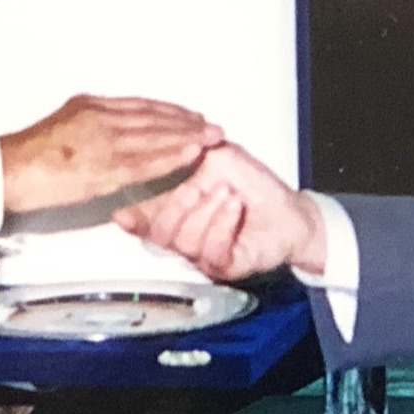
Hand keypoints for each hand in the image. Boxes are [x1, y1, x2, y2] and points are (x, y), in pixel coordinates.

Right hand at [0, 95, 221, 214]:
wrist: (5, 171)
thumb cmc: (25, 157)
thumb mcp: (61, 127)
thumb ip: (89, 126)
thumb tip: (110, 134)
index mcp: (89, 106)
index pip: (140, 106)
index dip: (168, 111)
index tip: (189, 115)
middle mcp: (99, 117)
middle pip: (153, 117)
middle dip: (186, 122)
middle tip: (211, 126)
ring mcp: (102, 141)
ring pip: (155, 136)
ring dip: (187, 137)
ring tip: (212, 139)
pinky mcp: (102, 167)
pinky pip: (145, 162)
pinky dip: (171, 157)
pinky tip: (190, 155)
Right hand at [117, 142, 324, 281]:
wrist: (290, 210)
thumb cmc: (253, 184)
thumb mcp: (218, 157)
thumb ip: (188, 154)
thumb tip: (162, 147)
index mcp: (175, 210)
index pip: (143, 215)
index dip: (131, 212)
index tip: (124, 206)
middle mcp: (183, 235)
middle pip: (157, 232)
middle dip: (173, 207)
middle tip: (195, 187)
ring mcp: (201, 254)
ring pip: (183, 241)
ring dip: (205, 213)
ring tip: (227, 193)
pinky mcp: (224, 266)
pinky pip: (211, 253)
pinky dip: (221, 226)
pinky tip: (234, 208)